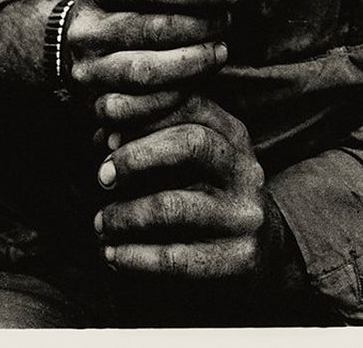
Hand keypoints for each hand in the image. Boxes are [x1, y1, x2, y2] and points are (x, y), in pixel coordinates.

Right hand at [66, 0, 256, 95]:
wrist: (87, 47)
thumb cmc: (135, 8)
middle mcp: (87, 29)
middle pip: (152, 28)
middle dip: (201, 24)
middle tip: (228, 21)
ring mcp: (89, 69)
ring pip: (145, 71)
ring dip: (193, 62)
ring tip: (221, 51)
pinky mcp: (97, 104)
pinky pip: (137, 108)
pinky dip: (173, 98)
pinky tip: (197, 84)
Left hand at [94, 94, 268, 278]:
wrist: (262, 251)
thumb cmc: (207, 194)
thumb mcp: (191, 158)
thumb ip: (152, 137)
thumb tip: (105, 134)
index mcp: (231, 134)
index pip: (189, 104)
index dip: (142, 111)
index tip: (104, 129)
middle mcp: (243, 169)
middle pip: (190, 143)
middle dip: (136, 157)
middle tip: (103, 176)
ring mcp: (244, 215)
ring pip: (175, 205)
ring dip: (126, 215)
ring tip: (101, 223)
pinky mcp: (239, 259)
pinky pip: (176, 257)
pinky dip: (135, 256)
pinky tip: (112, 255)